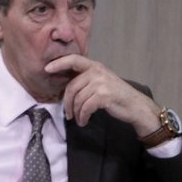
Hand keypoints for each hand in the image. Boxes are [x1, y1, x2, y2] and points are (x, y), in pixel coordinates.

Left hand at [44, 55, 159, 134]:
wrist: (135, 106)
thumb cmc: (117, 96)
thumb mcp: (101, 82)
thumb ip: (86, 79)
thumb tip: (67, 87)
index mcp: (95, 66)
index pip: (74, 59)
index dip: (59, 63)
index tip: (47, 69)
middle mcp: (97, 71)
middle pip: (72, 86)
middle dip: (67, 102)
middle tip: (67, 114)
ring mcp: (101, 83)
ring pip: (78, 99)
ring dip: (76, 113)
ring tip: (79, 119)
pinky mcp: (103, 95)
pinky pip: (85, 107)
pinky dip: (82, 117)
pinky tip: (84, 121)